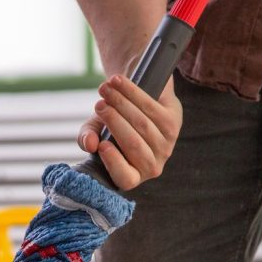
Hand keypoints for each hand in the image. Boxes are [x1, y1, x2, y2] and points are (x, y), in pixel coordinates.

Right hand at [77, 74, 182, 190]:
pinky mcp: (174, 122)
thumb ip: (87, 138)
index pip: (126, 179)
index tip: (102, 144)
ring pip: (141, 124)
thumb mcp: (97, 131)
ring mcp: (166, 145)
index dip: (114, 163)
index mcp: (133, 175)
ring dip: (120, 102)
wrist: (141, 98)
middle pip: (133, 145)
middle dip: (113, 121)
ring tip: (104, 89)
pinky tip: (117, 82)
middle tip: (98, 105)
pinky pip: (150, 107)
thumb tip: (89, 144)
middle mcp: (153, 166)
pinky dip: (131, 92)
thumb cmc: (115, 124)